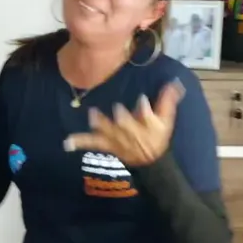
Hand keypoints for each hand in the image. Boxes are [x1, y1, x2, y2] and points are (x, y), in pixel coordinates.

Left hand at [63, 81, 184, 165]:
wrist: (150, 160)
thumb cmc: (158, 137)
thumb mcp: (166, 119)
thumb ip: (168, 100)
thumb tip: (176, 82)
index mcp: (147, 126)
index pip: (148, 117)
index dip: (145, 110)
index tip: (142, 101)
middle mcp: (130, 133)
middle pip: (126, 126)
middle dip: (123, 119)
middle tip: (118, 110)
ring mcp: (116, 139)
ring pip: (108, 131)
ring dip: (101, 123)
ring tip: (92, 115)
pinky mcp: (107, 143)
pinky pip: (92, 143)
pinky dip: (80, 142)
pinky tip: (67, 143)